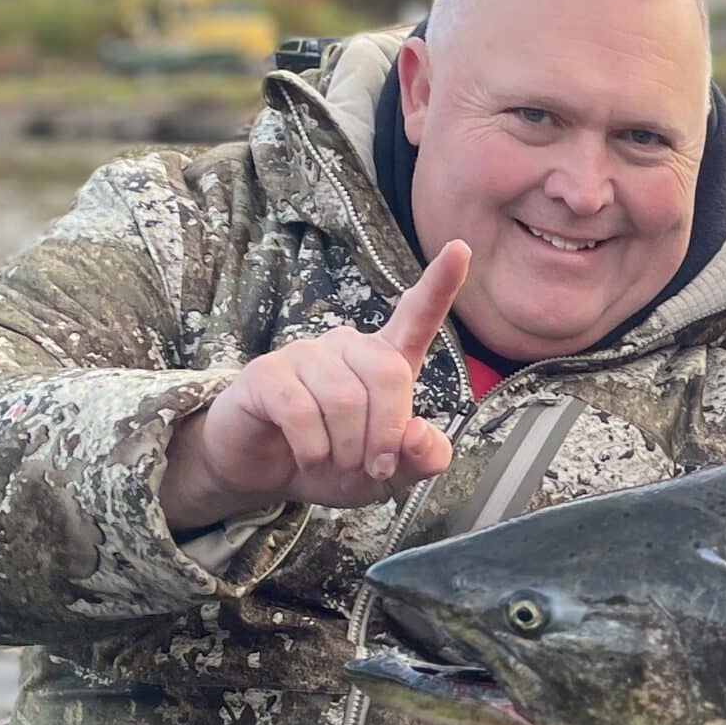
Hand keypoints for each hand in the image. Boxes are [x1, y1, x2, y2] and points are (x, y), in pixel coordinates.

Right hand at [161, 240, 470, 533]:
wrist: (265, 474)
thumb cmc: (334, 463)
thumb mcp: (390, 476)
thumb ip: (422, 459)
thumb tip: (419, 434)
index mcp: (385, 362)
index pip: (418, 316)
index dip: (440, 284)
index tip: (460, 249)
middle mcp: (348, 347)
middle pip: (388, 375)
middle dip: (386, 434)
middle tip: (372, 468)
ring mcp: (305, 354)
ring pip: (345, 400)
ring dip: (345, 451)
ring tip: (332, 464)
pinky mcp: (267, 373)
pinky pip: (301, 412)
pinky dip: (312, 450)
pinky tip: (307, 457)